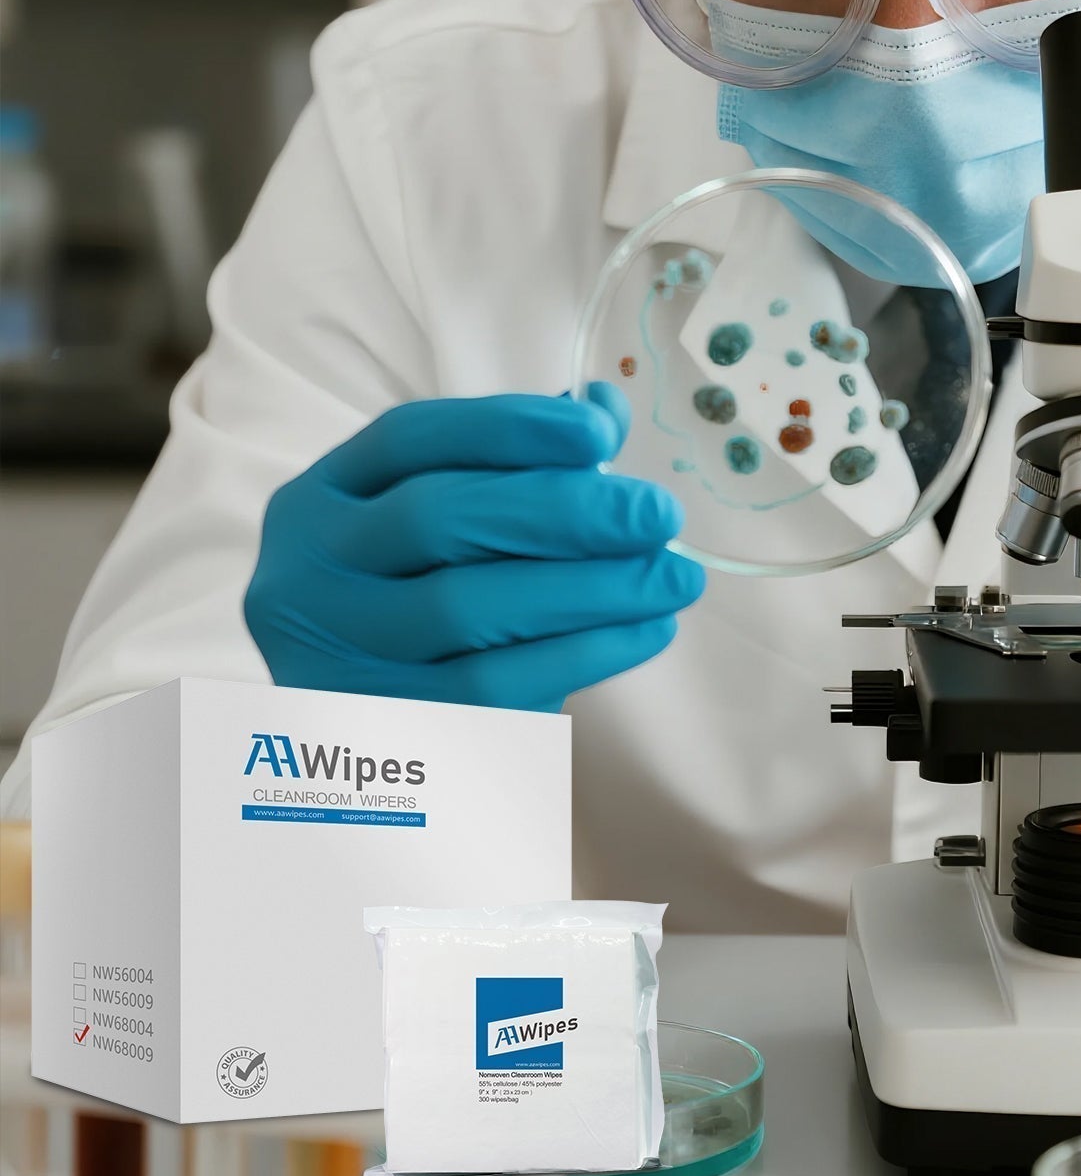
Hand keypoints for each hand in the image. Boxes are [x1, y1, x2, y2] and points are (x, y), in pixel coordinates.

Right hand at [244, 386, 704, 710]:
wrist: (357, 766)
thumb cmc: (416, 612)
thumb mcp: (438, 534)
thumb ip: (515, 467)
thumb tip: (605, 409)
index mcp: (319, 501)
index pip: (409, 438)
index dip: (509, 426)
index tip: (601, 432)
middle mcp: (309, 574)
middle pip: (440, 517)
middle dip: (565, 509)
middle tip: (658, 513)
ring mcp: (338, 657)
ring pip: (472, 607)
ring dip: (594, 587)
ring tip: (675, 576)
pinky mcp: (389, 730)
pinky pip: (499, 688)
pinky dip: (588, 652)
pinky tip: (649, 630)